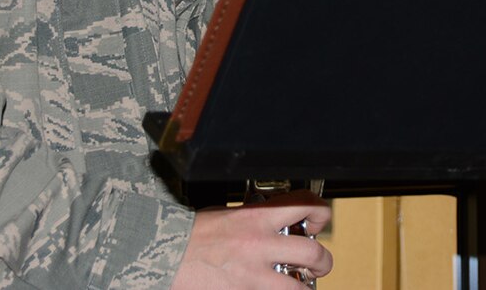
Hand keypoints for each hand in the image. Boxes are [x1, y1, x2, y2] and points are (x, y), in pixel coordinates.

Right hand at [173, 200, 333, 287]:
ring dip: (303, 288)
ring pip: (297, 287)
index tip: (318, 222)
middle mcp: (260, 242)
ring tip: (300, 287)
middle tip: (319, 266)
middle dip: (322, 262)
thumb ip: (256, 219)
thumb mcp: (229, 214)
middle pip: (312, 252)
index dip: (321, 214)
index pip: (306, 204)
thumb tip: (275, 223)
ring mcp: (252, 272)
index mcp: (257, 216)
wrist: (163, 253)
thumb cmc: (190, 234)